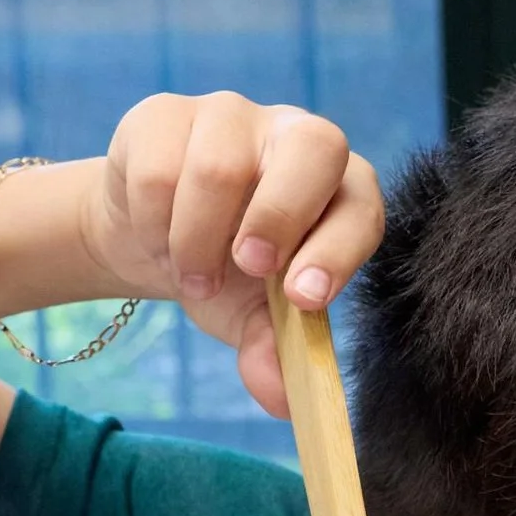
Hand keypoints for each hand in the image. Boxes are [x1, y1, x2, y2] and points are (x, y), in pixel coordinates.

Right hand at [81, 93, 386, 418]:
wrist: (152, 240)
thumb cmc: (228, 277)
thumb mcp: (254, 322)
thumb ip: (275, 356)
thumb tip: (285, 401)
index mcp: (340, 189)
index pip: (362, 204)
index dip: (338, 249)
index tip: (303, 300)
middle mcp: (297, 138)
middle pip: (313, 147)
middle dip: (279, 217)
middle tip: (245, 271)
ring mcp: (232, 116)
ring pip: (220, 168)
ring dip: (197, 242)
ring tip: (192, 275)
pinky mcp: (165, 114)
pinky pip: (158, 168)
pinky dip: (153, 224)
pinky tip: (158, 236)